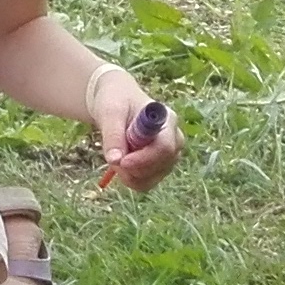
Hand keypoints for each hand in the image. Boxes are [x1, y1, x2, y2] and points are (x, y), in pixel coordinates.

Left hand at [91, 71, 181, 193]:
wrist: (116, 102)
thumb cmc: (115, 101)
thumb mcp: (110, 113)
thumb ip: (113, 135)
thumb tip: (115, 160)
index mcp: (167, 120)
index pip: (165, 147)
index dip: (143, 159)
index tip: (121, 162)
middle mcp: (174, 139)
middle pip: (163, 166)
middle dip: (134, 168)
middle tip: (113, 157)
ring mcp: (170, 154)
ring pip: (153, 178)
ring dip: (130, 174)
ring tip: (116, 154)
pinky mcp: (160, 166)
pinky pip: (147, 182)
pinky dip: (130, 178)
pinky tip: (121, 162)